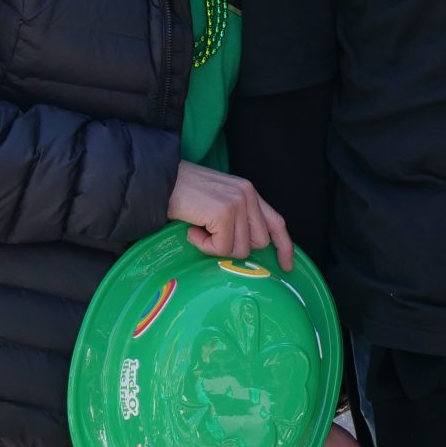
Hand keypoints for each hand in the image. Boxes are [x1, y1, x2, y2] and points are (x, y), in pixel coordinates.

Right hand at [166, 161, 293, 270]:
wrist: (159, 180)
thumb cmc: (183, 193)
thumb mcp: (218, 202)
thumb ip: (237, 218)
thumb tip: (248, 249)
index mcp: (249, 192)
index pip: (276, 222)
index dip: (284, 246)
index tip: (287, 266)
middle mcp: (248, 195)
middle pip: (258, 243)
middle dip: (234, 248)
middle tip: (211, 236)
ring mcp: (238, 203)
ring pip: (240, 249)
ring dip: (216, 247)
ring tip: (199, 229)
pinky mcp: (224, 213)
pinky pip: (221, 248)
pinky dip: (204, 246)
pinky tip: (192, 230)